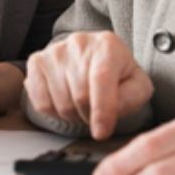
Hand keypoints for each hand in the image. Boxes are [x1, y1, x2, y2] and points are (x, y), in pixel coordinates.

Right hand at [24, 31, 153, 139]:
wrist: (93, 58)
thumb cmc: (117, 74)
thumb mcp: (137, 85)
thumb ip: (132, 97)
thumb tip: (111, 111)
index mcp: (107, 45)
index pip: (101, 78)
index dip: (102, 110)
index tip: (102, 132)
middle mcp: (79, 43)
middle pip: (80, 96)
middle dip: (90, 115)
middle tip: (96, 111)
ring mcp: (54, 52)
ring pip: (60, 103)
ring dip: (73, 114)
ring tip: (81, 104)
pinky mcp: (36, 62)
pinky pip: (41, 103)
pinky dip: (54, 112)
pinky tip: (64, 101)